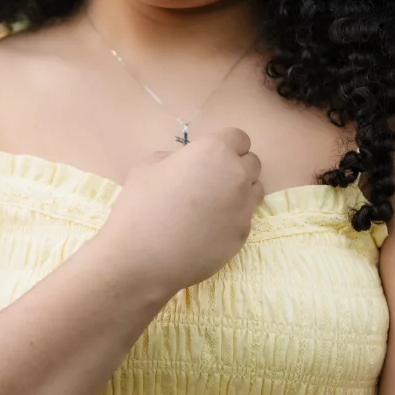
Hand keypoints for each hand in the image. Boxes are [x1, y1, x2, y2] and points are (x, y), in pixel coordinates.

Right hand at [101, 127, 263, 296]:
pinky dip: (232, 218)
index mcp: (214, 152)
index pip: (239, 138)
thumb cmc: (139, 205)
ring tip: (214, 203)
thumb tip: (189, 164)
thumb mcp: (149, 165)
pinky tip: (208, 228)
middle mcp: (237, 176)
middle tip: (211, 179)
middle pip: (252, 162)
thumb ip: (178, 157)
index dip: (225, 145)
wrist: (141, 257)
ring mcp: (244, 208)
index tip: (211, 156)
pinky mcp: (243, 235)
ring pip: (255, 190)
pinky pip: (245, 218)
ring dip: (241, 191)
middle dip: (236, 166)